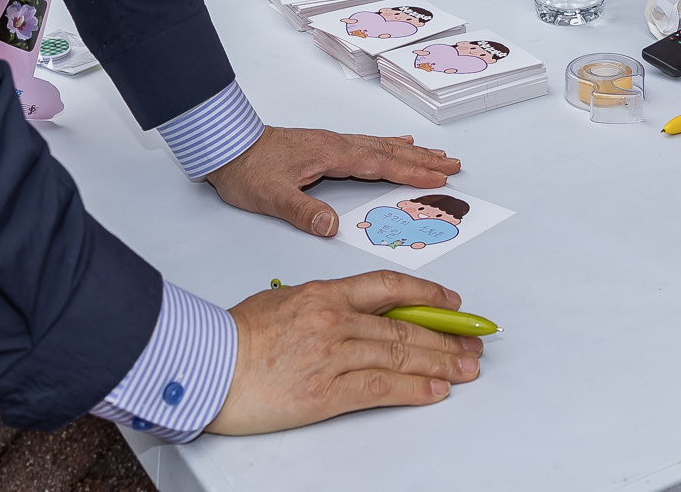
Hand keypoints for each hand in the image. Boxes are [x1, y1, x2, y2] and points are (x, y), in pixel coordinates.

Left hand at [204, 126, 460, 237]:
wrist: (225, 145)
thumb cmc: (246, 170)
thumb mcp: (271, 197)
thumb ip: (302, 211)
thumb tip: (332, 228)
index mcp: (331, 155)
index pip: (380, 164)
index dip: (412, 171)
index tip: (440, 176)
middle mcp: (336, 144)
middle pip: (389, 151)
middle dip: (422, 159)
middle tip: (453, 163)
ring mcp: (331, 143)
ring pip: (380, 145)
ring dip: (410, 151)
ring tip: (435, 154)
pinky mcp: (324, 146)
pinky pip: (367, 144)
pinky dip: (388, 145)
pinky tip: (395, 143)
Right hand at [207, 271, 481, 433]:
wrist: (207, 365)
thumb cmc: (235, 335)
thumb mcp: (282, 300)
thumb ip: (320, 303)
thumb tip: (349, 310)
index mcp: (325, 293)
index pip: (389, 287)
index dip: (428, 295)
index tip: (452, 304)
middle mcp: (336, 320)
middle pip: (404, 325)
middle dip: (446, 336)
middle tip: (473, 342)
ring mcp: (333, 355)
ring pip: (400, 355)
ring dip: (441, 363)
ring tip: (467, 368)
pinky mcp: (327, 393)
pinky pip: (381, 388)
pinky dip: (413, 389)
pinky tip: (435, 391)